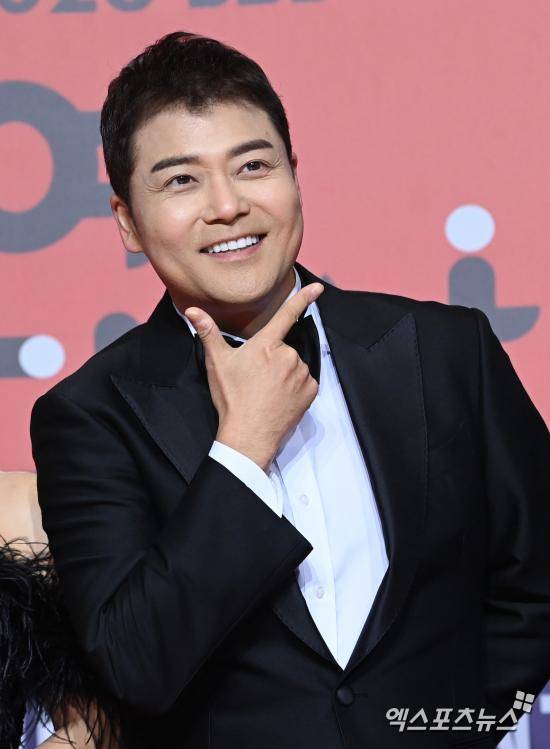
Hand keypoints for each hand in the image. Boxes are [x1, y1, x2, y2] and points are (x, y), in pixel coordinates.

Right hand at [185, 282, 323, 470]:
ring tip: (267, 392)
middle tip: (256, 380)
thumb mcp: (217, 363)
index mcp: (266, 345)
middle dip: (273, 360)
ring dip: (285, 374)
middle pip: (283, 350)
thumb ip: (207, 332)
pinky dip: (296, 388)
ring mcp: (301, 374)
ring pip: (295, 367)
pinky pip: (305, 383)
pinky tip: (280, 399)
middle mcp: (288, 356)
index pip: (287, 315)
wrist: (248, 436)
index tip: (318, 287)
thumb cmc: (231, 398)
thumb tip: (192, 310)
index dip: (303, 298)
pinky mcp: (311, 392)